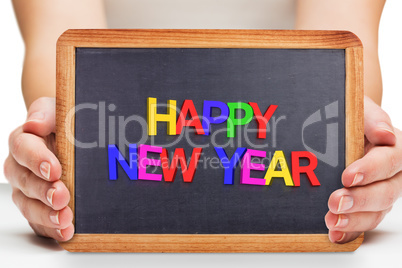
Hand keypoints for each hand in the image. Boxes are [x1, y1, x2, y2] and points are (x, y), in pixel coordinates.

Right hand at [3, 97, 73, 240]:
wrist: (75, 139)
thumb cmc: (66, 122)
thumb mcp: (58, 109)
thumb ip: (46, 113)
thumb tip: (34, 124)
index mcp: (24, 141)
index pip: (23, 148)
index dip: (37, 160)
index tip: (55, 169)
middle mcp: (21, 168)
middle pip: (25, 181)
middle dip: (43, 191)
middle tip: (62, 196)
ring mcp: (28, 190)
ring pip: (29, 205)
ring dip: (46, 214)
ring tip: (65, 219)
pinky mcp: (39, 207)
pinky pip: (40, 222)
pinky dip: (52, 229)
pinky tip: (66, 232)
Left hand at [326, 96, 401, 242]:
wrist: (343, 127)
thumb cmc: (354, 118)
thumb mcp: (361, 109)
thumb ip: (372, 119)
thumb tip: (385, 134)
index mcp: (395, 149)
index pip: (389, 161)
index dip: (371, 170)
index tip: (347, 176)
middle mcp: (393, 174)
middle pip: (385, 192)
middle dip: (360, 200)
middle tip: (335, 202)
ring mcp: (381, 192)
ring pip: (376, 212)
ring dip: (354, 220)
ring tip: (332, 221)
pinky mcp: (367, 207)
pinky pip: (363, 222)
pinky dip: (349, 231)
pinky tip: (335, 234)